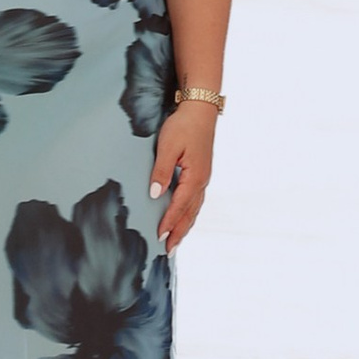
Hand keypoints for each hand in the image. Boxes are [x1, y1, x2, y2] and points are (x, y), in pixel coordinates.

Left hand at [148, 101, 216, 250]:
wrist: (201, 109)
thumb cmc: (184, 125)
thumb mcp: (169, 147)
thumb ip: (162, 171)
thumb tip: (155, 194)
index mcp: (195, 177)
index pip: (179, 206)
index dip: (169, 222)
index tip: (159, 236)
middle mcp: (202, 181)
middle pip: (190, 213)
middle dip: (179, 232)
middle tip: (168, 250)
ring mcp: (203, 177)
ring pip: (194, 208)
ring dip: (185, 225)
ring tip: (176, 240)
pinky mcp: (201, 172)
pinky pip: (195, 199)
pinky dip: (189, 212)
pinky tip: (183, 216)